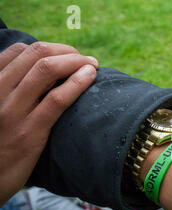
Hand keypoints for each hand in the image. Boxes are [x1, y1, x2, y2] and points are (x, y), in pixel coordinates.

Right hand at [0, 42, 97, 205]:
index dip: (49, 48)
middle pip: (36, 53)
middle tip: (85, 59)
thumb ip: (14, 92)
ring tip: (93, 65)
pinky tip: (91, 76)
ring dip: (76, 61)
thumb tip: (47, 77)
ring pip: (46, 69)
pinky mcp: (29, 133)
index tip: (68, 56)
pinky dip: (77, 83)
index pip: (19, 50)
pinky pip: (56, 99)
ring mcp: (11, 112)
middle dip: (67, 51)